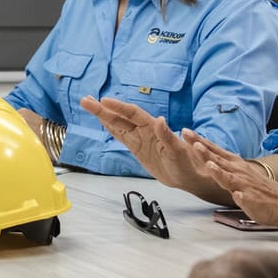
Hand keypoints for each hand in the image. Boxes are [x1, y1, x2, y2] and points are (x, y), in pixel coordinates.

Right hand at [83, 96, 231, 204]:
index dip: (118, 107)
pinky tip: (102, 122)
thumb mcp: (179, 152)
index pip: (133, 114)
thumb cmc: (189, 163)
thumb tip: (159, 120)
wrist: (191, 177)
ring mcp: (140, 140)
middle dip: (103, 109)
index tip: (103, 101)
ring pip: (118, 125)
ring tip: (88, 105)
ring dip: (103, 116)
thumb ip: (167, 136)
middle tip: (85, 100)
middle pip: (120, 117)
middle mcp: (145, 131)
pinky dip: (111, 128)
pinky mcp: (138, 149)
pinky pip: (122, 136)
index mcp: (154, 129)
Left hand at [192, 139, 277, 239]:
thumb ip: (222, 165)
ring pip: (229, 177)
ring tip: (209, 164)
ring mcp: (244, 185)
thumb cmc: (257, 188)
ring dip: (219, 170)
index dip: (199, 141)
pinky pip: (245, 198)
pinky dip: (241, 196)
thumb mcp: (237, 172)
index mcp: (234, 164)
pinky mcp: (252, 200)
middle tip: (188, 138)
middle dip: (202, 149)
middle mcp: (238, 172)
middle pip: (217, 158)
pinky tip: (237, 195)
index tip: (185, 131)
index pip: (213, 150)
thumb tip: (206, 156)